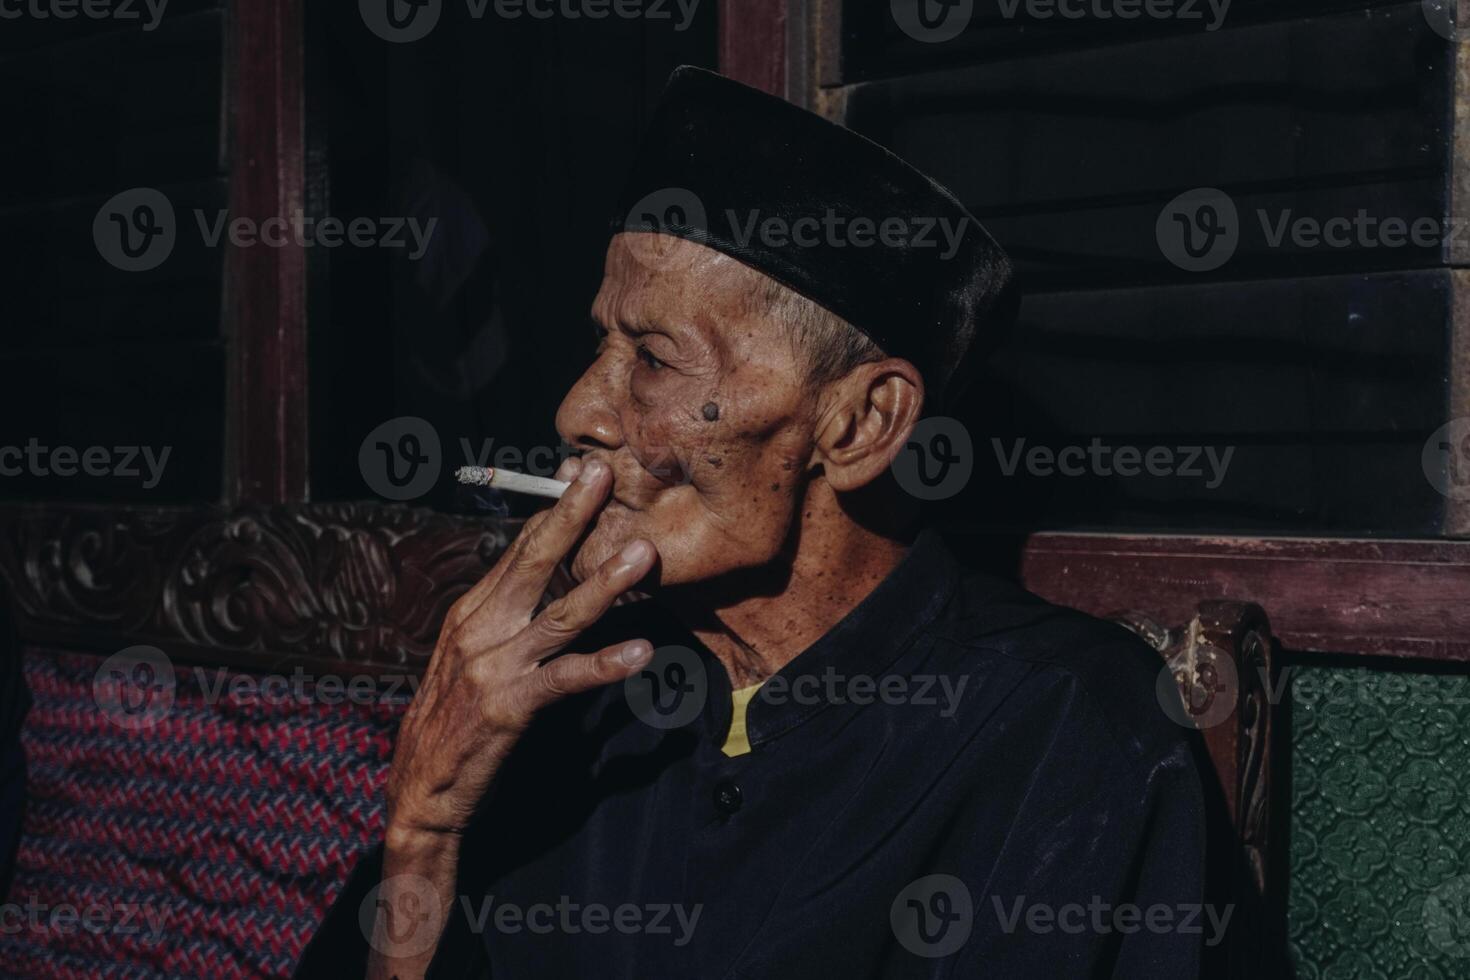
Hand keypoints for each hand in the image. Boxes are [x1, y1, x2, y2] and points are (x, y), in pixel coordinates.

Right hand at [384, 455, 656, 844]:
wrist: (420, 788)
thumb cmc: (455, 719)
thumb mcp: (473, 657)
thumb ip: (507, 618)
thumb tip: (546, 581)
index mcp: (473, 611)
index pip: (519, 549)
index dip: (553, 509)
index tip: (581, 472)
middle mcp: (479, 628)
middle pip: (533, 562)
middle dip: (572, 514)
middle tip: (604, 473)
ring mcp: (493, 666)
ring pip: (560, 615)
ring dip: (605, 583)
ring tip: (643, 555)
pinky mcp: (509, 706)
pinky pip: (565, 679)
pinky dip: (604, 664)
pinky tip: (639, 652)